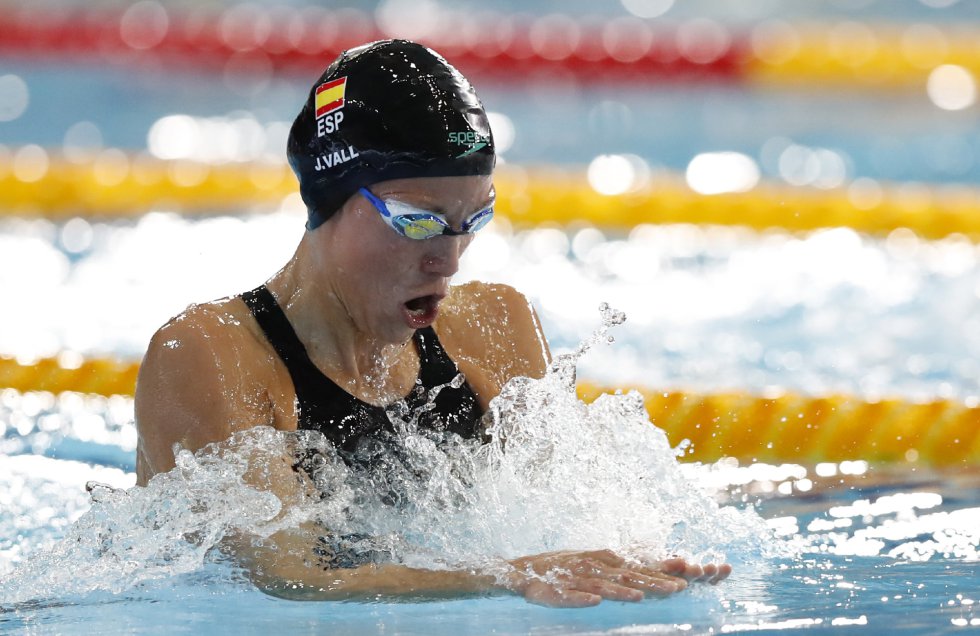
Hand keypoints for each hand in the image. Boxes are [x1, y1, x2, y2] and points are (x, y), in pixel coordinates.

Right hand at [503, 549, 730, 607]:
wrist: (520, 571)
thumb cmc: (561, 569)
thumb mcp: (593, 562)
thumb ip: (619, 565)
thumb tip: (648, 563)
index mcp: (602, 560)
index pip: (638, 565)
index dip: (663, 568)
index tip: (690, 572)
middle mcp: (591, 566)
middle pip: (626, 574)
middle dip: (652, 580)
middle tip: (679, 588)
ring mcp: (573, 579)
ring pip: (600, 585)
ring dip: (621, 590)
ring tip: (641, 596)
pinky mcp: (554, 591)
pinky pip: (568, 595)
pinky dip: (581, 598)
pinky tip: (595, 601)